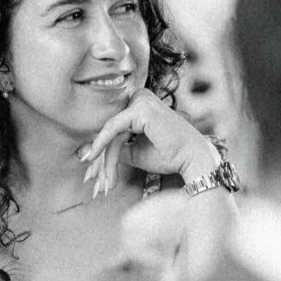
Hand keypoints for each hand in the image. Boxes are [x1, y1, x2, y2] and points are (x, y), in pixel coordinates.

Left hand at [79, 86, 219, 196]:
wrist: (194, 159)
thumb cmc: (169, 156)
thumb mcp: (136, 152)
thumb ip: (115, 149)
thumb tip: (86, 153)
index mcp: (139, 104)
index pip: (115, 129)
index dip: (102, 152)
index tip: (92, 174)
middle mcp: (139, 97)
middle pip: (111, 131)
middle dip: (100, 158)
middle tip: (92, 181)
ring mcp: (140, 100)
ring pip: (111, 133)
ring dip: (104, 159)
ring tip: (101, 183)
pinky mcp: (139, 109)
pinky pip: (114, 129)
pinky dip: (102, 145)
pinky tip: (93, 158)